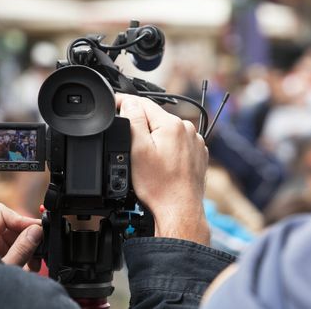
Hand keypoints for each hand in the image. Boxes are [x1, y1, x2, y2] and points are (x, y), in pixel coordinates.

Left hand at [0, 203, 42, 270]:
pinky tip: (32, 267)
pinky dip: (27, 255)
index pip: (1, 213)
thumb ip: (22, 248)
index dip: (19, 218)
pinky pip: (15, 249)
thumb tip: (36, 229)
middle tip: (41, 245)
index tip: (36, 229)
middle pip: (10, 224)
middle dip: (28, 234)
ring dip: (29, 246)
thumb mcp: (7, 269)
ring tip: (37, 262)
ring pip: (15, 237)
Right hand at [117, 94, 209, 245]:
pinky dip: (167, 148)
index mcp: (172, 124)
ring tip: (145, 157)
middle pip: (155, 117)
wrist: (179, 210)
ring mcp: (195, 142)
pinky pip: (177, 143)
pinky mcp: (197, 154)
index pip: (142, 102)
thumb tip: (129, 101)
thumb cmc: (159, 186)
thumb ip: (134, 119)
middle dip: (140, 124)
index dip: (124, 102)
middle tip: (127, 141)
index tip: (113, 104)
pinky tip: (160, 164)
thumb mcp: (137, 150)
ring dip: (154, 136)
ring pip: (166, 130)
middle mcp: (187, 129)